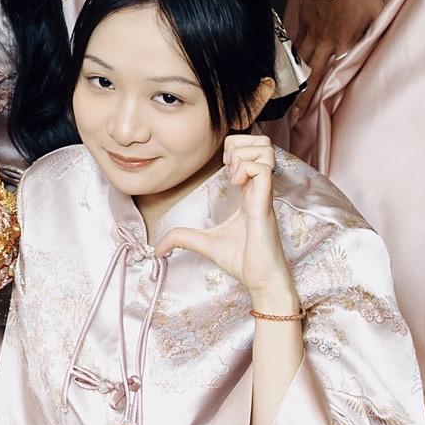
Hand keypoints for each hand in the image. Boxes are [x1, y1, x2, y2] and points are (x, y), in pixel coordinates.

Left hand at [159, 132, 299, 311]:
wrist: (260, 280)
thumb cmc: (242, 260)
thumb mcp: (204, 244)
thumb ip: (181, 239)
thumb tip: (157, 248)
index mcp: (248, 192)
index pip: (251, 151)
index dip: (235, 147)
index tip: (223, 164)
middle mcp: (258, 189)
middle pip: (262, 143)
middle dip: (241, 143)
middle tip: (227, 163)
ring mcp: (263, 194)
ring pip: (266, 150)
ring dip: (245, 153)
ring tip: (233, 172)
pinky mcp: (265, 205)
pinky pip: (264, 170)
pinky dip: (247, 169)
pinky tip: (236, 183)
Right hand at [285, 0, 383, 107]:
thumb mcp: (378, 15)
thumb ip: (374, 38)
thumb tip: (374, 57)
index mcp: (342, 43)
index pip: (329, 77)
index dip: (318, 98)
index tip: (306, 117)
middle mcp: (323, 40)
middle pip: (310, 73)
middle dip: (301, 97)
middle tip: (293, 116)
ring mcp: (309, 27)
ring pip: (299, 57)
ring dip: (294, 77)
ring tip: (286, 94)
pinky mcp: (302, 15)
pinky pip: (295, 38)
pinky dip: (291, 52)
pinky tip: (288, 61)